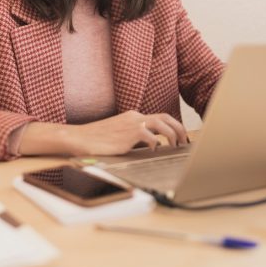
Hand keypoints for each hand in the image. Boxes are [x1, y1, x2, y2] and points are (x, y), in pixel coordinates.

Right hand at [67, 110, 188, 155]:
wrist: (80, 138)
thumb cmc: (97, 140)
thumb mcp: (119, 135)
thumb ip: (133, 137)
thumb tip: (149, 146)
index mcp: (133, 117)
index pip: (159, 117)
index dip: (173, 127)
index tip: (180, 137)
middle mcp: (135, 117)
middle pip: (165, 117)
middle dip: (179, 128)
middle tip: (185, 141)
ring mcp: (132, 124)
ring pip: (162, 123)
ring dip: (173, 134)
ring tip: (176, 146)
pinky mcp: (128, 134)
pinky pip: (150, 136)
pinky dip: (157, 142)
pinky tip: (155, 150)